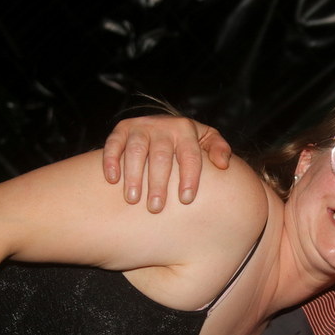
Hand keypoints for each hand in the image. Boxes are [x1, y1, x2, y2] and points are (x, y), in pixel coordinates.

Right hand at [102, 115, 231, 211]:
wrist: (166, 126)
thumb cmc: (190, 143)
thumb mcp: (208, 141)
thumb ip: (220, 150)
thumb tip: (224, 164)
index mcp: (186, 130)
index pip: (190, 155)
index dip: (189, 177)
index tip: (186, 200)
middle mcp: (163, 126)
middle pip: (161, 157)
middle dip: (158, 183)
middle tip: (156, 208)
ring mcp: (141, 127)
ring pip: (136, 151)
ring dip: (133, 176)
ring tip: (132, 200)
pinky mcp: (122, 129)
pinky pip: (113, 143)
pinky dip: (111, 160)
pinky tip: (112, 179)